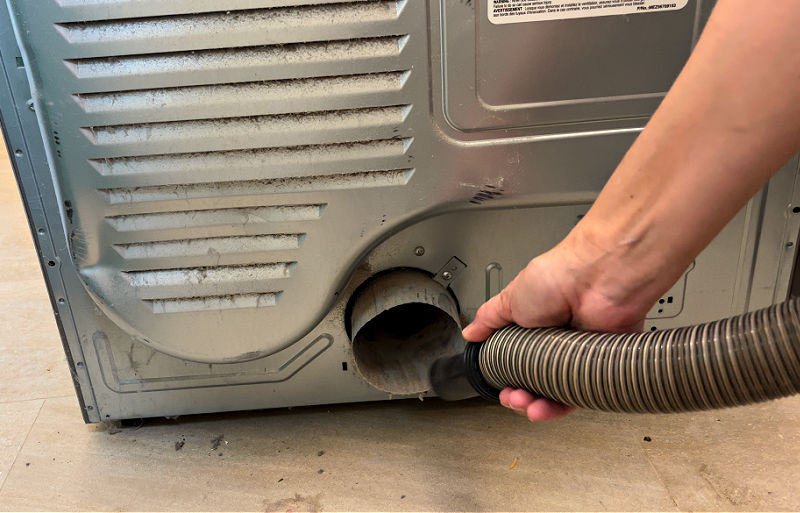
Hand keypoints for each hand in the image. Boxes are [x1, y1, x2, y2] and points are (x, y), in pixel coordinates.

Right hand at [462, 231, 653, 421]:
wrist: (596, 279)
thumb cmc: (558, 278)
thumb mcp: (511, 299)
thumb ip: (489, 319)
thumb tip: (470, 332)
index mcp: (535, 326)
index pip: (517, 361)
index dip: (507, 377)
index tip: (500, 386)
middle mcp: (557, 341)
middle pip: (536, 380)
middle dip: (520, 395)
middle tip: (512, 397)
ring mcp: (577, 354)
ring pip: (556, 391)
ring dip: (538, 404)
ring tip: (526, 405)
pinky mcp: (598, 365)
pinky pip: (580, 394)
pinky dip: (561, 406)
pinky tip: (544, 408)